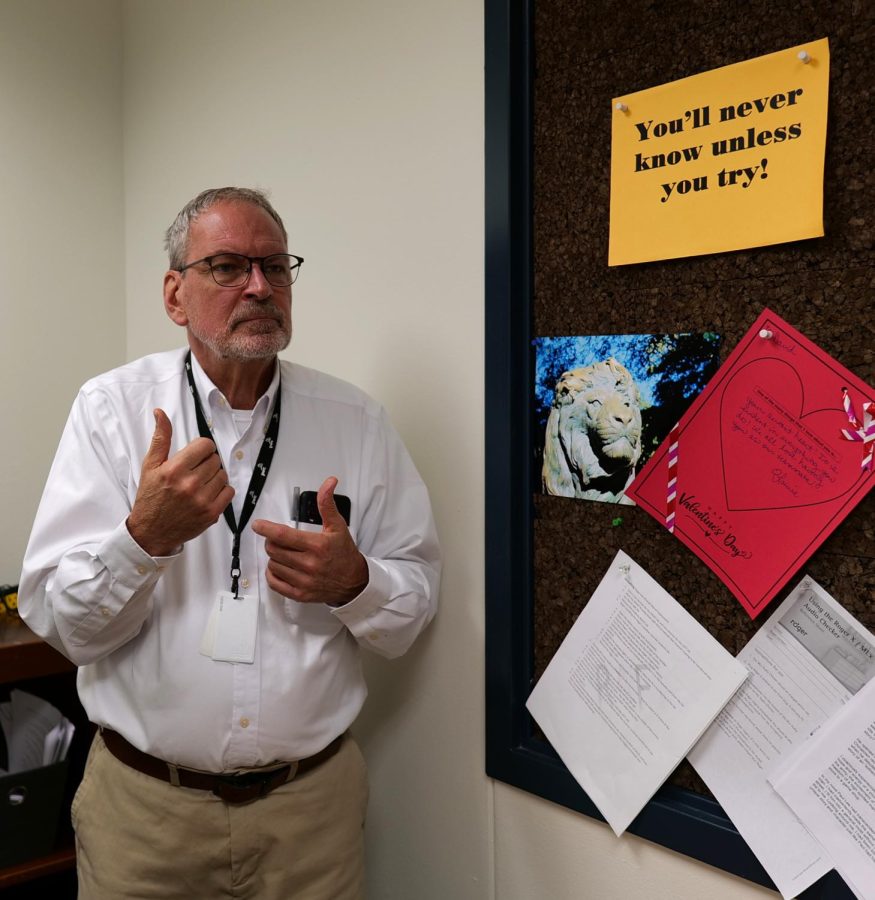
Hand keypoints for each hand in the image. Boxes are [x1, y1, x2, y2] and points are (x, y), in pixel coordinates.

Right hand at [127, 409, 234, 556]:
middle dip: (206, 463)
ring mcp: (202, 500)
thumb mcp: (150, 466)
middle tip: (194, 472)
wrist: (151, 531)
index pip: (206, 445)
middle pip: (215, 459)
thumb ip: (160, 438)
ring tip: (199, 483)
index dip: (202, 448)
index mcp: (174, 470)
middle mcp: (189, 484)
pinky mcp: (212, 513)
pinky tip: (207, 494)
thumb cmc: (150, 497)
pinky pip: (229, 491)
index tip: (195, 456)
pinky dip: (221, 491)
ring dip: (214, 477)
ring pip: (223, 474)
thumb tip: (160, 413)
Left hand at [252, 476, 367, 605]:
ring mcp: (304, 581)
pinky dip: (272, 573)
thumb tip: (328, 483)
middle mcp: (309, 564)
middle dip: (272, 541)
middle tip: (278, 539)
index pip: (283, 535)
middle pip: (274, 549)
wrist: (354, 581)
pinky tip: (279, 567)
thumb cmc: (344, 553)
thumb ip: (327, 504)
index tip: (258, 525)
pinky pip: (275, 583)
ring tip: (284, 553)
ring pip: (273, 565)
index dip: (266, 528)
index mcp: (317, 545)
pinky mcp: (300, 594)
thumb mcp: (337, 526)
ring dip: (274, 557)